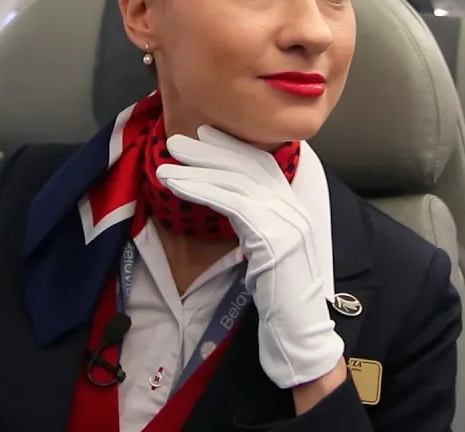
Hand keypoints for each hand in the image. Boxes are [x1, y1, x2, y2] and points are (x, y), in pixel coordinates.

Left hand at [157, 126, 344, 388]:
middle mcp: (293, 207)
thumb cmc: (280, 297)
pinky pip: (230, 203)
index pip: (262, 164)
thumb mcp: (268, 251)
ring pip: (234, 181)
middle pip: (247, 165)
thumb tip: (229, 206)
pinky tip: (176, 186)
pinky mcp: (271, 237)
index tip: (205, 134)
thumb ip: (256, 224)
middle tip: (176, 140)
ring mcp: (285, 220)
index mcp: (294, 207)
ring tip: (164, 163)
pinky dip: (200, 190)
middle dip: (210, 150)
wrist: (300, 330)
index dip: (232, 146)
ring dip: (196, 169)